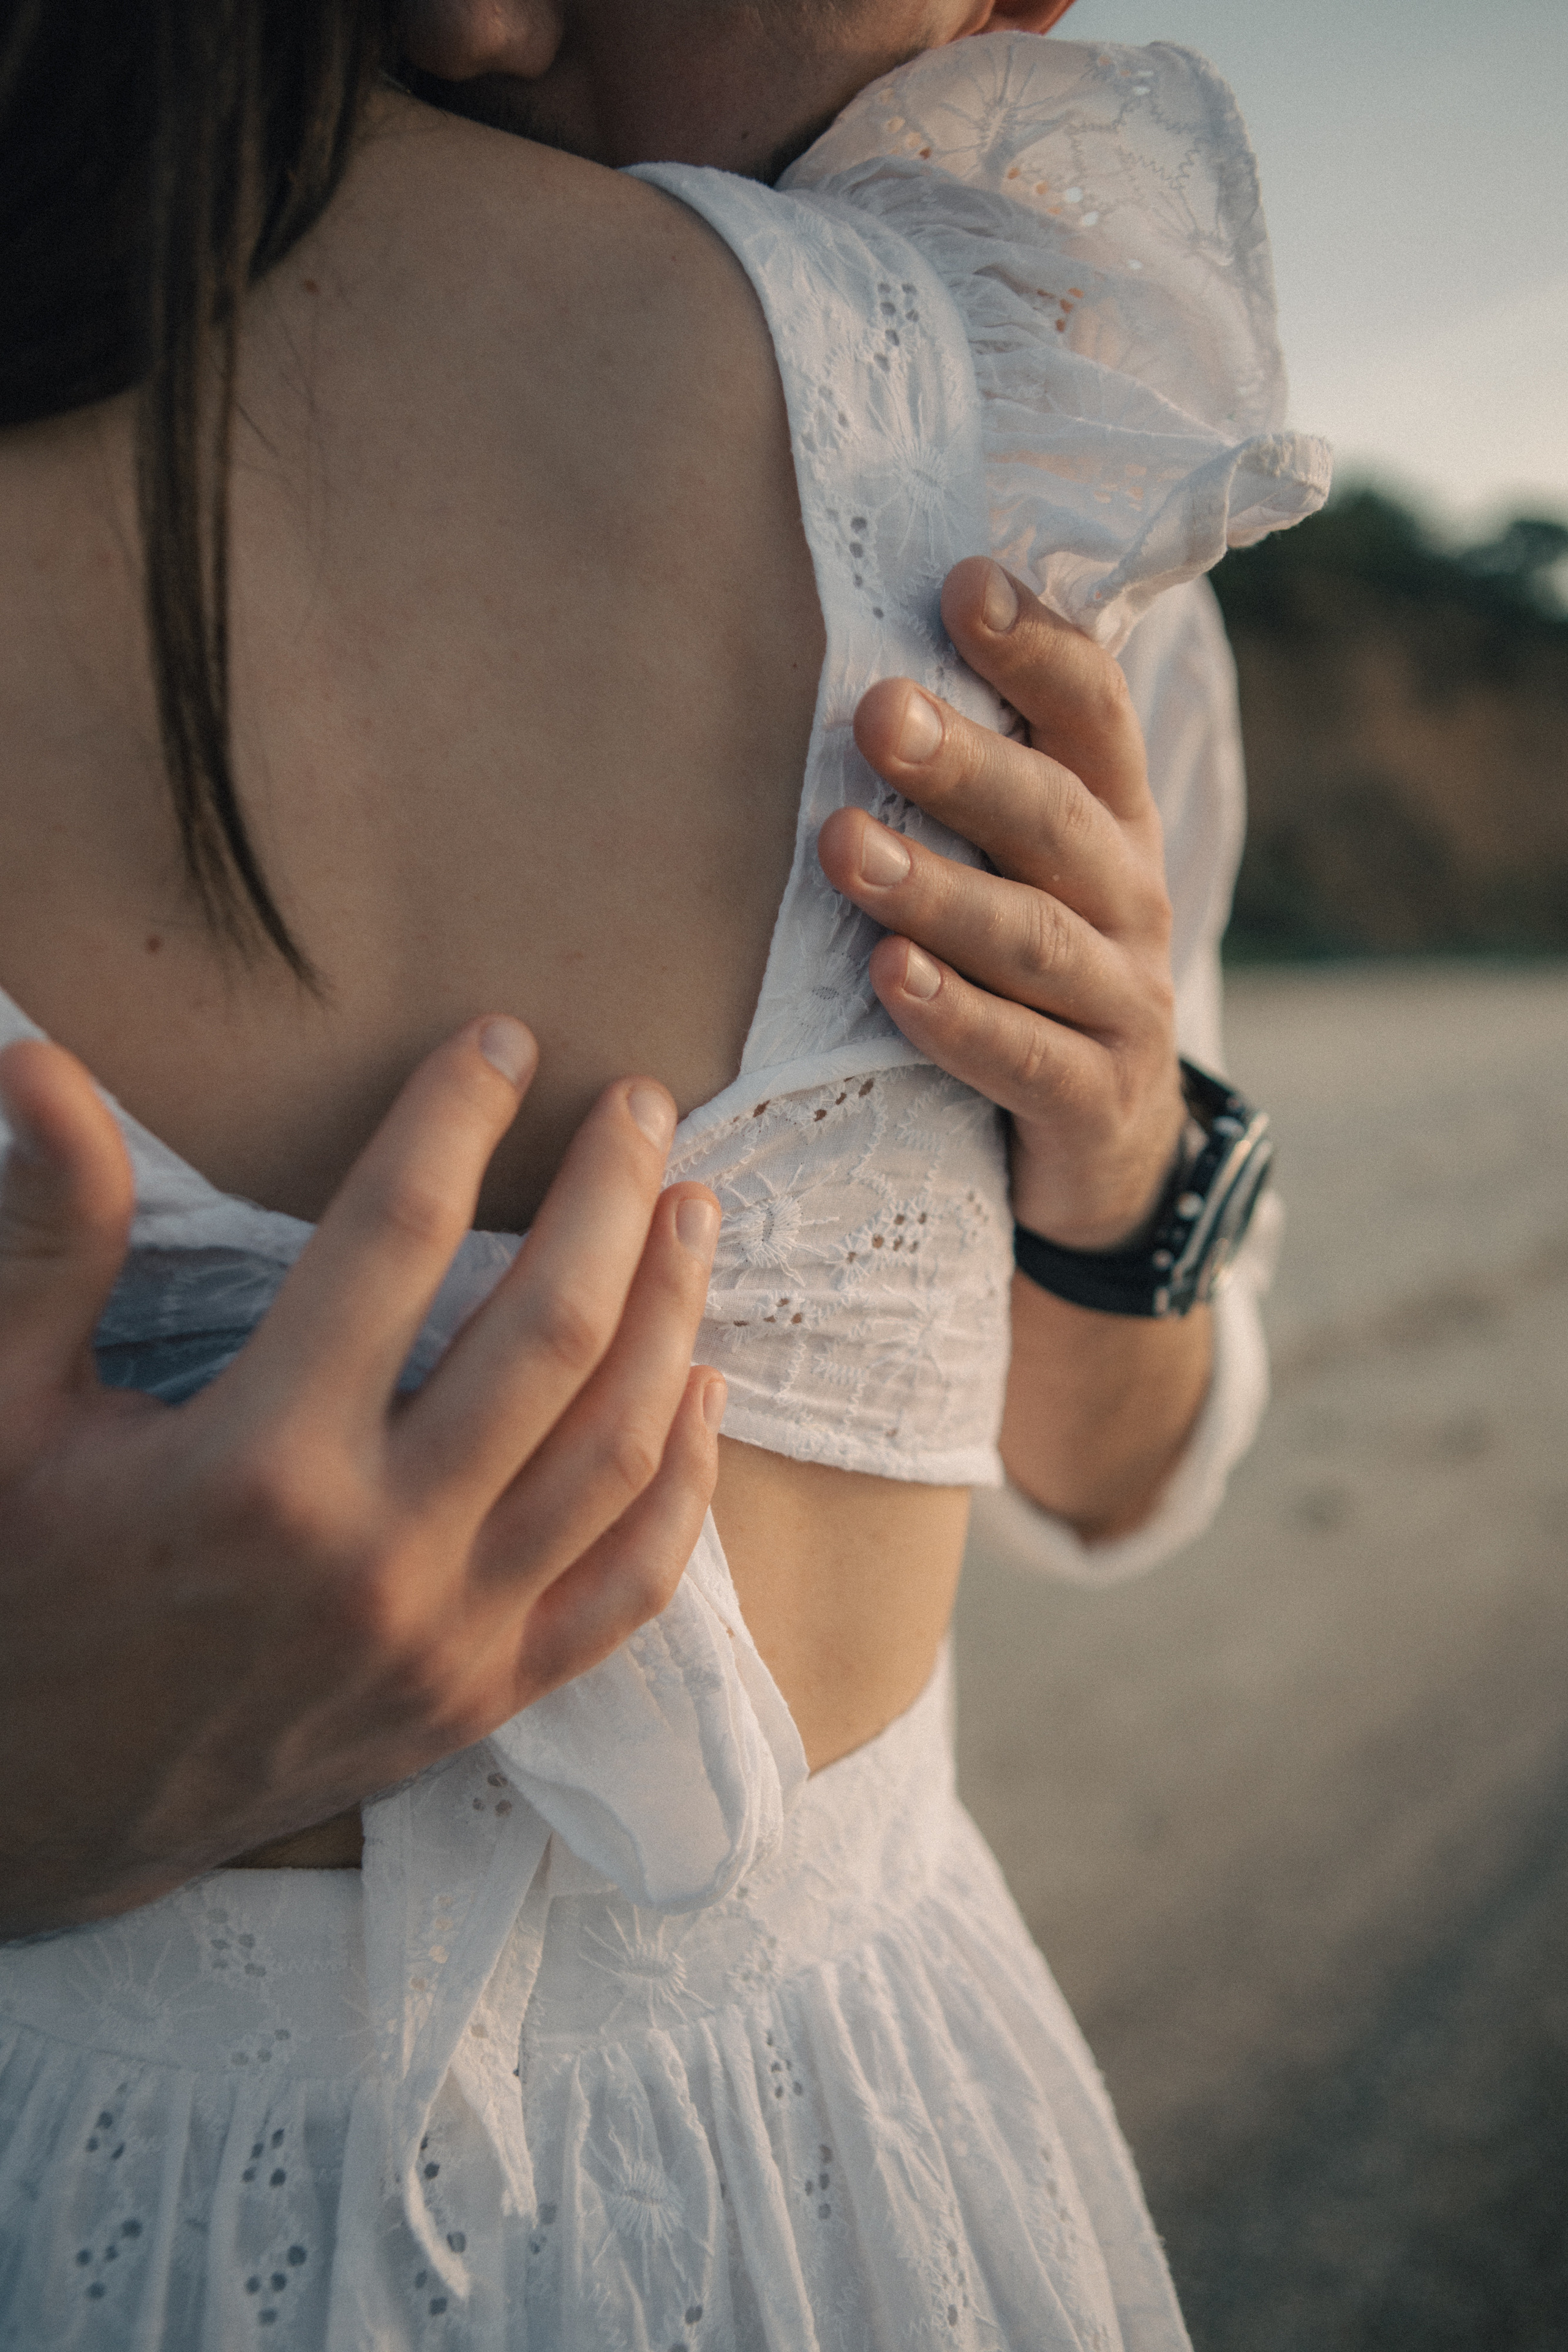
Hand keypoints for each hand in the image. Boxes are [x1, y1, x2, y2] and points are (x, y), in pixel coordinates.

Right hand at [0, 1021, 722, 1936]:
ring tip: (691, 1213)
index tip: (501, 1043)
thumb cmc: (15, 1596)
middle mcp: (376, 1552)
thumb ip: (48, 1242)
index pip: (393, 1237)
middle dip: (609, 1198)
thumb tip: (42, 1066)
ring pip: (611, 1451)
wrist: (35, 1815)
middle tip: (645, 1105)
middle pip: (548, 1333)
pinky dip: (680, 1487)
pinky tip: (700, 1393)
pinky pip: (626, 1591)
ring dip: (670, 1317)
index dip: (454, 1119)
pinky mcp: (480, 1702)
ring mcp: (446, 1638)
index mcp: (253, 1464)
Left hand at [820, 558, 1186, 1249]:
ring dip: (936, 889)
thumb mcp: (1022, 872)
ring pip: (1030, 938)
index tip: (962, 582)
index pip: (1093, 715)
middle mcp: (1130, 901)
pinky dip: (954, 1017)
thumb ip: (978, 783)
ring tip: (845, 845)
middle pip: (1053, 819)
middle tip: (874, 710)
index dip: (1037, 648)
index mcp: (1112, 824)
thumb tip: (866, 658)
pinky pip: (1024, 1057)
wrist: (1109, 1153)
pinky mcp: (1096, 1101)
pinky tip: (887, 977)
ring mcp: (1123, 1006)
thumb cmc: (1030, 979)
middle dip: (965, 763)